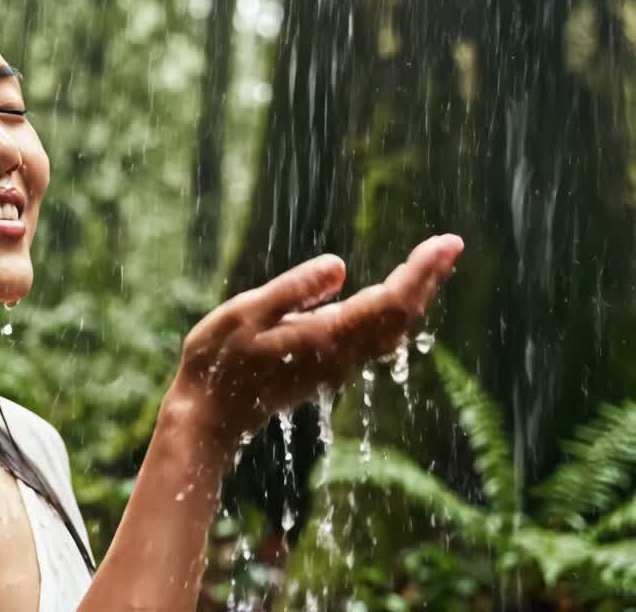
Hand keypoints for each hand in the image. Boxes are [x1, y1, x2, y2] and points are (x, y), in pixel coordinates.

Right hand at [172, 234, 463, 448]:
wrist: (211, 417)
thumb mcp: (246, 313)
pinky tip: (391, 297)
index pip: (390, 301)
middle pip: (401, 317)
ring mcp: (337, 365)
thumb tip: (339, 266)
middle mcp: (341, 354)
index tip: (446, 243)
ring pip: (392, 331)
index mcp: (326, 336)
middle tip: (451, 245)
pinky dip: (394, 312)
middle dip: (428, 280)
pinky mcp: (328, 369)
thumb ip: (293, 290)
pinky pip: (376, 339)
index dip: (421, 271)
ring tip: (430, 265)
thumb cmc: (220, 363)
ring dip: (415, 296)